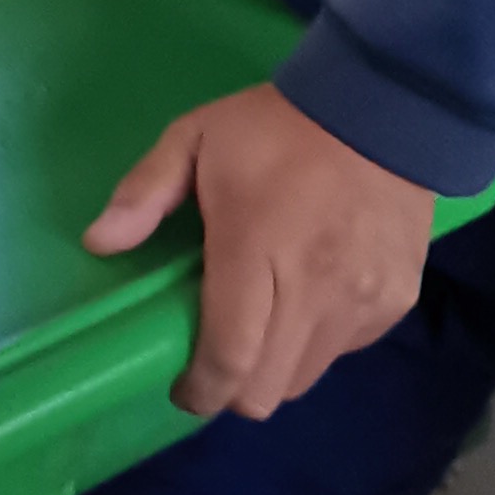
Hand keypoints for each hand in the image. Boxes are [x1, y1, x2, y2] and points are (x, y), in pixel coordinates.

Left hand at [88, 80, 445, 418]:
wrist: (384, 103)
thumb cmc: (277, 127)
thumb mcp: (195, 137)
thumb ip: (144, 191)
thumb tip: (98, 243)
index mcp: (256, 251)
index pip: (229, 358)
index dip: (200, 390)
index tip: (182, 386)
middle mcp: (314, 290)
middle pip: (266, 391)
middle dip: (232, 389)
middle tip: (218, 355)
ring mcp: (362, 301)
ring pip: (306, 378)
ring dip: (275, 368)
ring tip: (264, 323)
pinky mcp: (396, 301)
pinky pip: (345, 350)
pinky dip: (319, 342)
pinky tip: (311, 296)